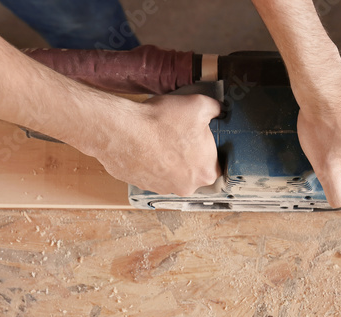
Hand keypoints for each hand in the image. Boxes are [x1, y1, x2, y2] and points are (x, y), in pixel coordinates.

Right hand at [94, 94, 221, 195]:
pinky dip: (151, 161)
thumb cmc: (162, 122)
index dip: (208, 146)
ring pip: (172, 172)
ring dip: (168, 159)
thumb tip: (218, 109)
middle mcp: (187, 186)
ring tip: (160, 138)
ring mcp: (163, 188)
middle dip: (188, 154)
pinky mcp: (142, 185)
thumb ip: (215, 109)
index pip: (215, 162)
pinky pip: (152, 173)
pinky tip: (147, 145)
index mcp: (207, 172)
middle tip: (178, 134)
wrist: (122, 131)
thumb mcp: (198, 104)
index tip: (199, 135)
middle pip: (193, 169)